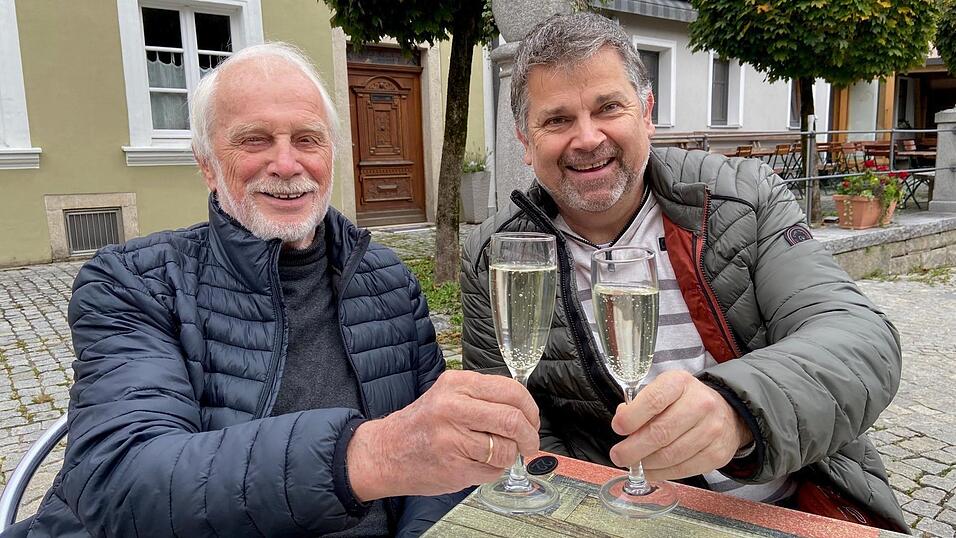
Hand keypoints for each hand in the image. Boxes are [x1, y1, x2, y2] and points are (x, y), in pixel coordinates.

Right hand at [347, 370, 540, 500]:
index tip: (532, 421)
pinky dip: (493, 471)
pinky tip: (476, 464)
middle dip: (529, 436)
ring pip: (505, 449)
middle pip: (512, 420)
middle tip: (529, 444)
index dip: (530, 409)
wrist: (385, 452)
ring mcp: (452, 439)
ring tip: (494, 454)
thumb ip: (482, 396)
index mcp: (457, 384)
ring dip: (508, 456)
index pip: (511, 391)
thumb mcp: (448, 394)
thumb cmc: (422, 424)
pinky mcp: (453, 467)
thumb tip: (524, 410)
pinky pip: (492, 471)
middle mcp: (453, 408)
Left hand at [609, 370, 752, 480]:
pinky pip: (682, 469)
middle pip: (660, 433)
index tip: (618, 427)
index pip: (653, 400)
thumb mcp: (663, 389)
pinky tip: (650, 469)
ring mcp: (711, 430)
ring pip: (670, 455)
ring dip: (646, 463)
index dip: (631, 417)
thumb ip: (641, 403)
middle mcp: (700, 404)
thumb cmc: (684, 401)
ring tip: (633, 463)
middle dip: (633, 448)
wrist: (726, 413)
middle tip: (618, 455)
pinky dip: (661, 473)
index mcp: (681, 383)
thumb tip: (621, 420)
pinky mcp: (717, 454)